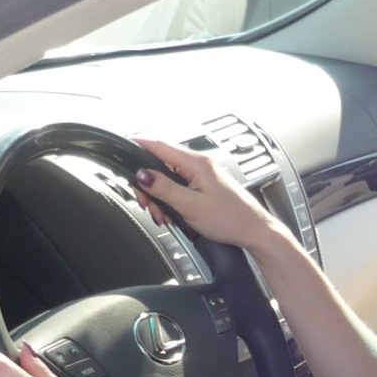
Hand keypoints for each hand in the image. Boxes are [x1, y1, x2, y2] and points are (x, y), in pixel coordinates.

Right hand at [130, 136, 277, 251]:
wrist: (253, 231)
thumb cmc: (230, 219)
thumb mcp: (190, 206)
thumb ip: (164, 188)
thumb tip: (142, 174)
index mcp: (196, 163)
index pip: (159, 146)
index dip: (138, 147)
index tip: (123, 152)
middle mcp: (199, 164)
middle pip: (160, 164)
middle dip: (148, 184)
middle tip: (147, 203)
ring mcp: (201, 174)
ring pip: (168, 178)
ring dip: (159, 196)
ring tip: (163, 215)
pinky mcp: (203, 185)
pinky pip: (179, 186)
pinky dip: (170, 199)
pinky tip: (172, 214)